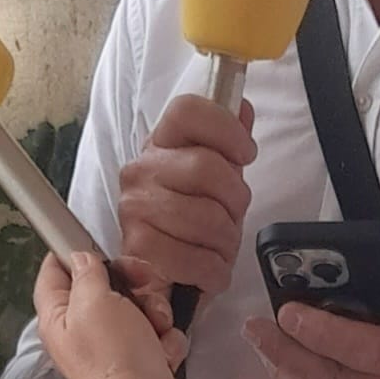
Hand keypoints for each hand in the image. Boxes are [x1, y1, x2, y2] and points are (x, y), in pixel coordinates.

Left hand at [34, 252, 190, 378]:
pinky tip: (160, 350)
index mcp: (57, 317)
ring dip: (152, 311)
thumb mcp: (94, 301)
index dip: (71, 253)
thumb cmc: (114, 361)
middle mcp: (80, 331)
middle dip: (129, 282)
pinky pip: (154, 332)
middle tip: (141, 281)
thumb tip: (82, 258)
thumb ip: (86, 272)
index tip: (93, 245)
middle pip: (101, 286)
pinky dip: (163, 339)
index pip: (52, 272)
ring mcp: (110, 346)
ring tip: (155, 326)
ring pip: (134, 306)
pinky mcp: (137, 359)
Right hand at [116, 95, 256, 299]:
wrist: (164, 273)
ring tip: (215, 245)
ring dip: (225, 241)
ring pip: (208, 217)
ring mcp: (135, 208)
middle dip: (234, 201)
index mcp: (161, 145)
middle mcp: (141, 170)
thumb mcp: (218, 178)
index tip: (245, 153)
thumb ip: (228, 141)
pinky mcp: (138, 248)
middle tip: (228, 217)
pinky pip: (198, 259)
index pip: (187, 111)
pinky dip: (213, 271)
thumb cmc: (193, 222)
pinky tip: (205, 268)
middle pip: (207, 167)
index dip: (225, 128)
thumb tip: (240, 106)